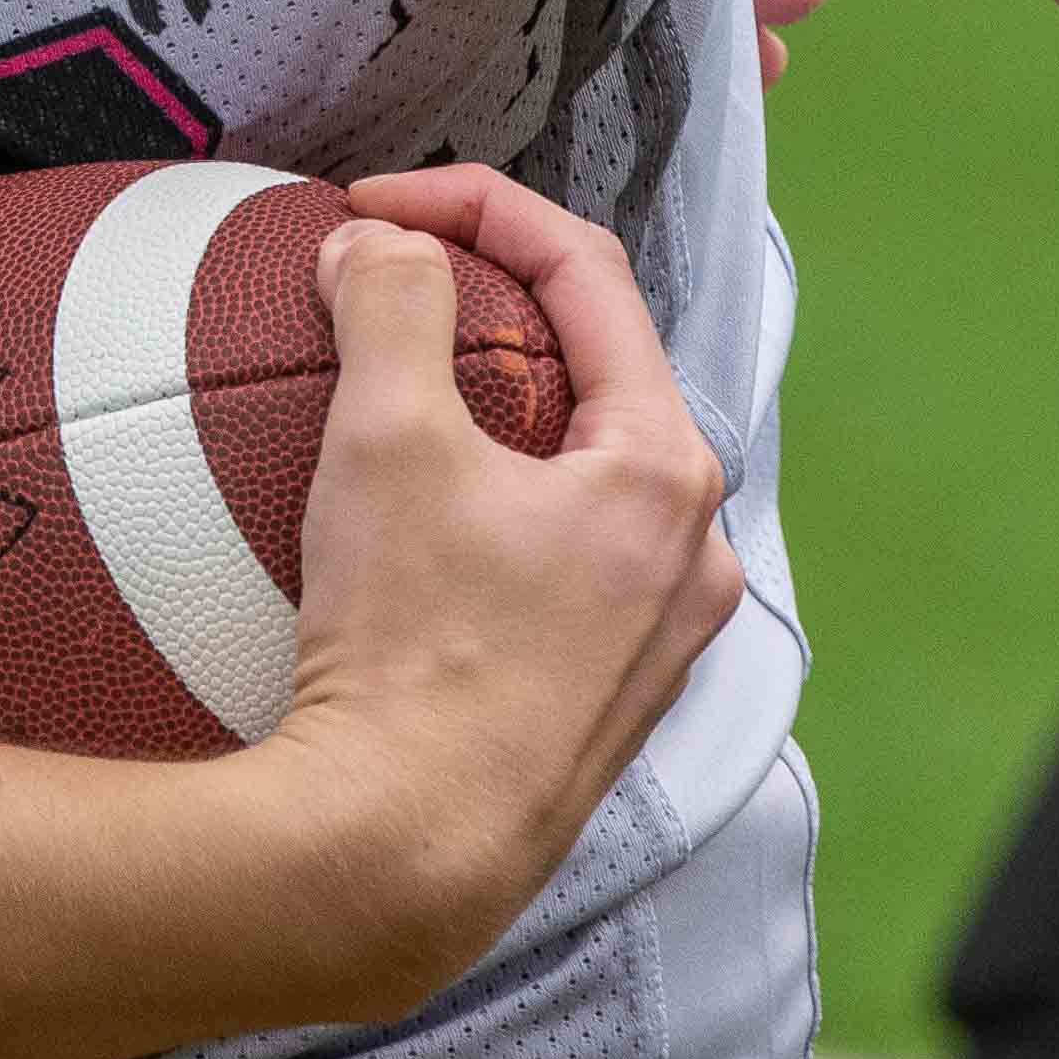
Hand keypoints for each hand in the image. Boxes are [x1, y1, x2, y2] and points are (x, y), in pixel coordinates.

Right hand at [252, 170, 740, 1014]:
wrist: (403, 854)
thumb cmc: (414, 649)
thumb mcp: (388, 437)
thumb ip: (393, 304)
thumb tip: (382, 244)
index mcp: (666, 471)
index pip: (585, 270)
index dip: (472, 204)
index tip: (366, 207)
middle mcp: (692, 552)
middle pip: (594, 365)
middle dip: (485, 301)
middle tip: (377, 283)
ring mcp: (656, 635)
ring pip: (580, 465)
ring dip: (490, 404)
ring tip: (383, 392)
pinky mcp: (604, 696)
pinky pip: (558, 554)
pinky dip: (490, 500)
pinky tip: (406, 521)